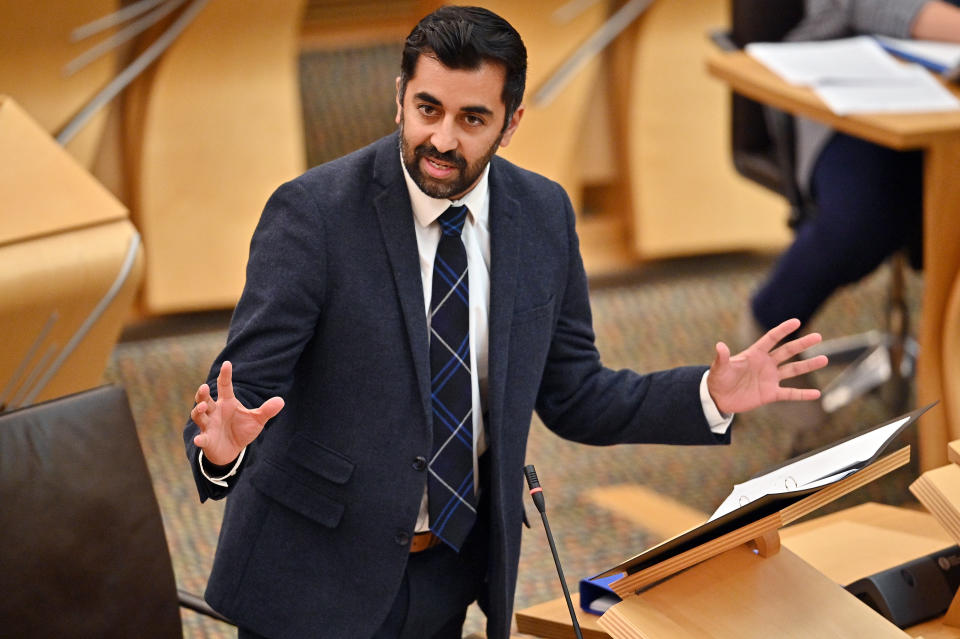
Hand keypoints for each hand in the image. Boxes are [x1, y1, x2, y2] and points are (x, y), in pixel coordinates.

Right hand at [191, 360, 284, 465]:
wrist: (232, 450)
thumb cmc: (242, 430)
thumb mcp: (257, 420)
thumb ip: (266, 410)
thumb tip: (281, 401)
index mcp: (227, 403)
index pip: (224, 386)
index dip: (225, 375)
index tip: (227, 363)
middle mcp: (215, 411)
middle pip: (205, 399)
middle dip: (203, 393)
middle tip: (204, 386)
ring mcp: (208, 425)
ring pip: (199, 415)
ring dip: (199, 410)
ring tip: (204, 406)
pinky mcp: (207, 439)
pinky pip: (202, 439)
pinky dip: (200, 439)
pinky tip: (198, 440)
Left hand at [707, 318, 827, 414]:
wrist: (718, 398)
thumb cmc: (718, 379)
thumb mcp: (719, 368)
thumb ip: (722, 358)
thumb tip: (719, 346)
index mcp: (754, 354)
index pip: (771, 339)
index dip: (783, 330)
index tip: (796, 321)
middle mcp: (765, 364)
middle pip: (787, 351)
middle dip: (802, 344)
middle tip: (818, 336)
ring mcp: (770, 379)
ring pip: (793, 370)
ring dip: (808, 365)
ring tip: (824, 359)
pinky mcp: (770, 394)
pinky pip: (790, 393)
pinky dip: (803, 394)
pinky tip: (817, 394)